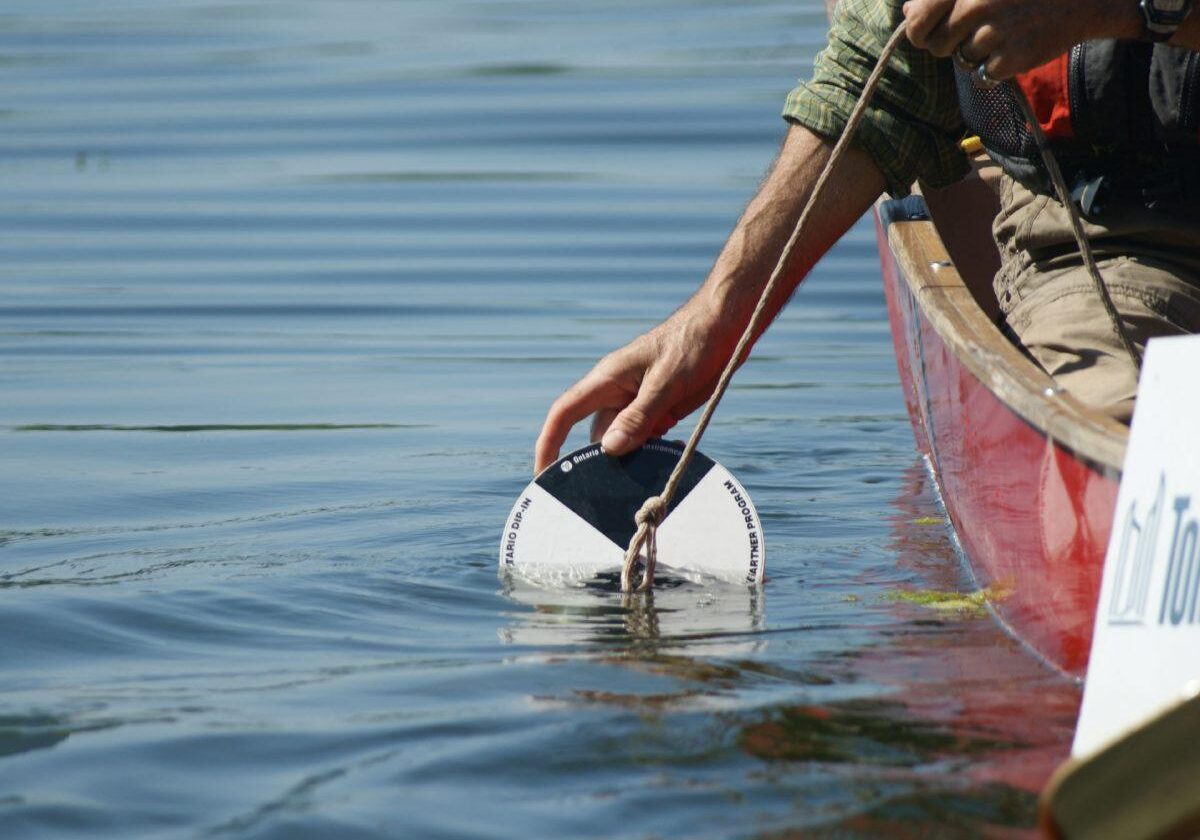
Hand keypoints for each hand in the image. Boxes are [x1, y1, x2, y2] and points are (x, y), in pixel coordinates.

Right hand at [533, 301, 736, 473]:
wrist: (725, 324)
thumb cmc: (693, 341)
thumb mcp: (667, 380)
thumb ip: (639, 415)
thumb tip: (609, 449)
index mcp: (608, 379)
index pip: (565, 413)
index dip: (549, 444)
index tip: (544, 474)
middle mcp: (617, 391)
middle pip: (598, 435)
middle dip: (606, 461)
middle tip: (622, 486)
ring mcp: (637, 401)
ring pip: (624, 440)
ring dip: (637, 456)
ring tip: (657, 464)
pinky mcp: (659, 407)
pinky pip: (647, 436)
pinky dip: (655, 448)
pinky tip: (674, 450)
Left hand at [902, 0, 1140, 80]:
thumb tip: (908, 12)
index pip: (919, 21)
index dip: (919, 32)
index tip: (926, 33)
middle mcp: (978, 4)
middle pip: (937, 46)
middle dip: (950, 44)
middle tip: (975, 32)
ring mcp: (996, 31)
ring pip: (962, 60)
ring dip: (976, 54)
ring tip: (1002, 34)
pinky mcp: (1013, 57)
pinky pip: (983, 76)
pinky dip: (994, 70)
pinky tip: (1013, 49)